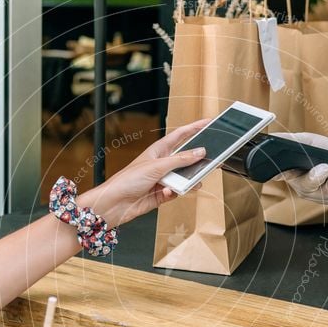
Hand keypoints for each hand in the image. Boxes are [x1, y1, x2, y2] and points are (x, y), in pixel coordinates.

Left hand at [84, 120, 209, 226]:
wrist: (115, 204)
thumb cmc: (127, 180)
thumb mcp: (157, 166)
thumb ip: (180, 160)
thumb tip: (200, 152)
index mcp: (159, 150)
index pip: (181, 135)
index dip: (195, 127)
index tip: (209, 122)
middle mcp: (162, 163)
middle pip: (186, 158)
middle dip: (198, 160)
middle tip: (212, 159)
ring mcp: (163, 179)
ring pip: (185, 177)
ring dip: (187, 181)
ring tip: (192, 182)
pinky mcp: (162, 194)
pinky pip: (177, 192)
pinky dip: (174, 193)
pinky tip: (166, 193)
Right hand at [271, 132, 327, 206]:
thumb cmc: (322, 152)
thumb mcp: (307, 141)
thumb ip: (292, 140)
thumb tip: (275, 138)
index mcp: (293, 174)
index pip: (280, 175)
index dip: (278, 174)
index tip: (277, 172)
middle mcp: (307, 189)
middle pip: (308, 187)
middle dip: (316, 178)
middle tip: (325, 167)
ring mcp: (325, 196)